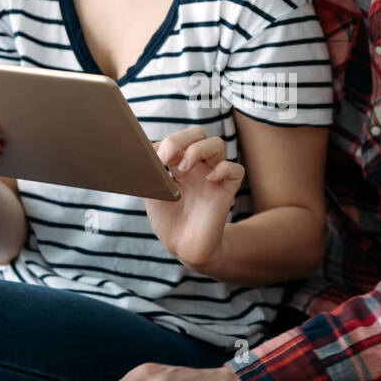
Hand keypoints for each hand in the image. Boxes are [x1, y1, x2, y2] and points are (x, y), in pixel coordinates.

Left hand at [144, 127, 244, 271]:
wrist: (183, 247)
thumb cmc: (168, 221)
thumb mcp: (153, 193)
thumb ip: (151, 172)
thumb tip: (145, 153)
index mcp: (178, 164)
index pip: (177, 139)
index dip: (165, 143)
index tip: (153, 158)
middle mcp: (197, 166)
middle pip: (197, 133)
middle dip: (180, 139)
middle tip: (166, 159)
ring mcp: (213, 176)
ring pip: (217, 144)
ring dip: (198, 150)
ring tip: (182, 170)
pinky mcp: (227, 190)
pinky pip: (236, 169)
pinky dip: (224, 169)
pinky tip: (209, 180)